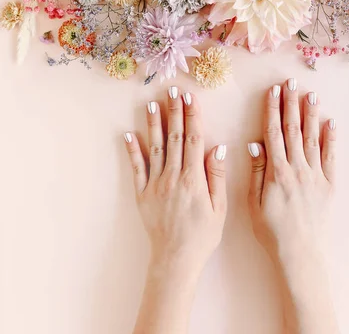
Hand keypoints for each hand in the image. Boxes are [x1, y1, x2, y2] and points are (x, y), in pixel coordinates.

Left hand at [124, 87, 226, 272]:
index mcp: (194, 179)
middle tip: (172, 90)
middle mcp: (173, 177)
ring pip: (155, 148)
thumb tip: (218, 146)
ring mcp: (155, 184)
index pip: (195, 140)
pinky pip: (136, 168)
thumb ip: (217, 175)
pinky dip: (132, 151)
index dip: (193, 116)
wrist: (176, 257)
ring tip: (151, 103)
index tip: (191, 97)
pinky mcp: (142, 194)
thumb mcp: (220, 207)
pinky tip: (128, 134)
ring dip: (154, 124)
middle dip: (174, 112)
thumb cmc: (203, 235)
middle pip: (175, 138)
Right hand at [248, 79, 335, 263]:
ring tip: (311, 94)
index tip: (273, 91)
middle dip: (291, 104)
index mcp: (277, 171)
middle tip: (292, 82)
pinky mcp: (329, 184)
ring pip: (312, 138)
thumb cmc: (272, 230)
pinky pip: (331, 157)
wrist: (300, 251)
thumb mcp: (254, 202)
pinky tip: (331, 123)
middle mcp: (297, 168)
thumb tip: (255, 142)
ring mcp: (316, 175)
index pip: (273, 132)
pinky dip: (331, 139)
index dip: (272, 109)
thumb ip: (257, 170)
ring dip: (311, 114)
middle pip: (293, 129)